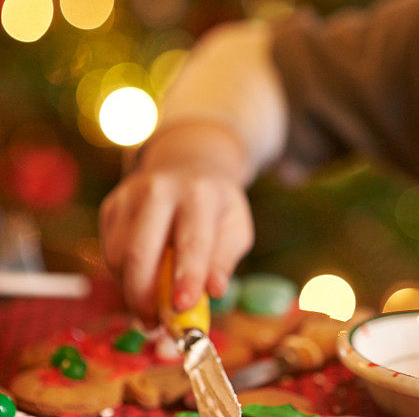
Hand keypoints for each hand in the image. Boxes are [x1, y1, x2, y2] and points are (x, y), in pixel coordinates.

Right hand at [100, 124, 253, 319]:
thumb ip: (224, 261)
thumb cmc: (216, 207)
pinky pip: (109, 253)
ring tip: (153, 308)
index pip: (191, 241)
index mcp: (200, 195)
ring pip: (118, 258)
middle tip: (156, 326)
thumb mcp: (236, 229)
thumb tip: (214, 293)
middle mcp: (160, 190)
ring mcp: (129, 196)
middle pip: (140, 253)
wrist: (189, 165)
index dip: (186, 277)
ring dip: (132, 293)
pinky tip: (144, 280)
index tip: (182, 309)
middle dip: (144, 298)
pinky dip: (123, 278)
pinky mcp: (110, 207)